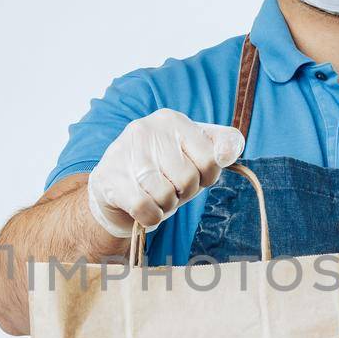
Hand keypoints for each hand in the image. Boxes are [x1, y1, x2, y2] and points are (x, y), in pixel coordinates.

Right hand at [86, 109, 244, 237]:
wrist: (113, 189)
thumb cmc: (162, 172)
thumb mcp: (195, 154)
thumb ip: (222, 146)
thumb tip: (228, 153)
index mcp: (172, 120)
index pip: (212, 158)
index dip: (206, 177)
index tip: (193, 175)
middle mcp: (147, 129)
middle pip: (188, 178)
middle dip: (184, 193)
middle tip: (169, 188)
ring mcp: (125, 151)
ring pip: (166, 195)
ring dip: (165, 206)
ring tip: (154, 196)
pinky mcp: (110, 177)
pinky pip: (145, 209)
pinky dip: (150, 217)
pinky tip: (144, 209)